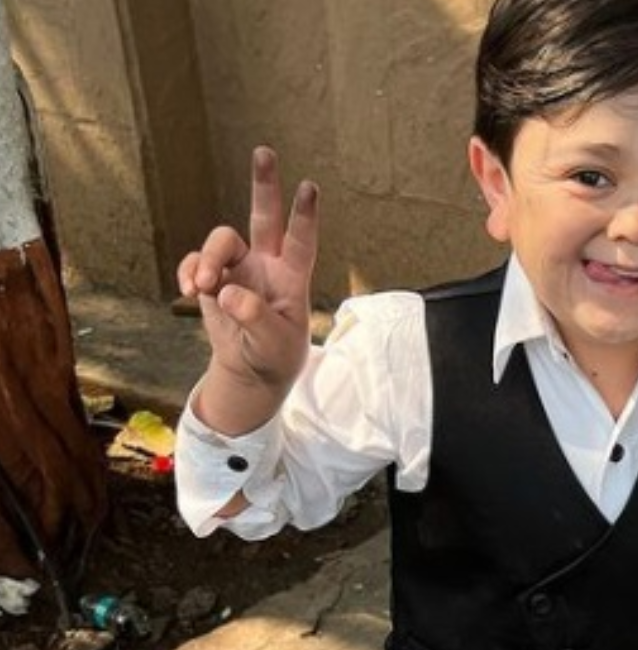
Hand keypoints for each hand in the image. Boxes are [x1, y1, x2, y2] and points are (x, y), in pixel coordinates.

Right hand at [176, 147, 317, 431]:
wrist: (250, 371)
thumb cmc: (274, 355)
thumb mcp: (274, 344)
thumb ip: (254, 318)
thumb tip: (226, 292)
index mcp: (293, 278)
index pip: (302, 242)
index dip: (304, 215)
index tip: (310, 187)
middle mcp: (267, 265)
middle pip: (265, 217)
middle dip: (265, 185)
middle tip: (265, 151)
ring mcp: (239, 269)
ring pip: (222, 240)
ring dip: (207, 259)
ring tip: (199, 286)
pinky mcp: (212, 279)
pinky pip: (194, 263)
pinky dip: (187, 272)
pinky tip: (187, 291)